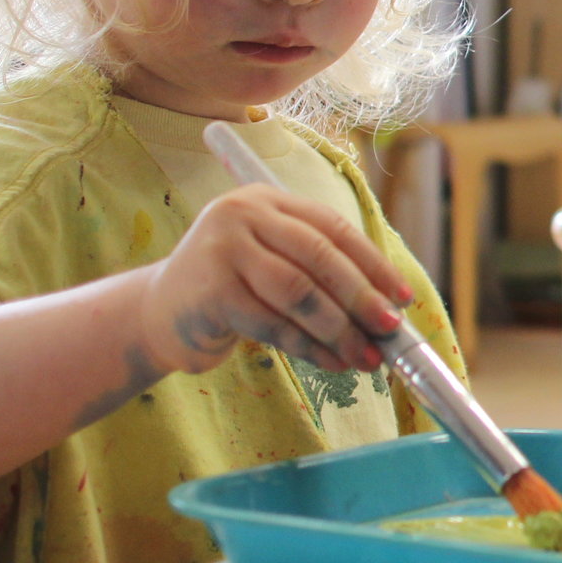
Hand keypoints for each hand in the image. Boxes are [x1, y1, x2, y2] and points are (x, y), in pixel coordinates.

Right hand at [139, 187, 411, 377]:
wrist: (159, 314)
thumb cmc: (233, 291)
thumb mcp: (275, 266)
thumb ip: (322, 275)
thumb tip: (388, 308)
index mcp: (268, 200)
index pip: (333, 228)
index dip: (373, 264)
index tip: (402, 297)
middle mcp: (243, 214)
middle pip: (319, 256)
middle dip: (361, 297)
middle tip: (389, 329)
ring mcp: (222, 249)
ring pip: (298, 291)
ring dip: (339, 329)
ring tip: (363, 356)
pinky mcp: (211, 291)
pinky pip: (273, 323)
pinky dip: (308, 346)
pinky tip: (329, 362)